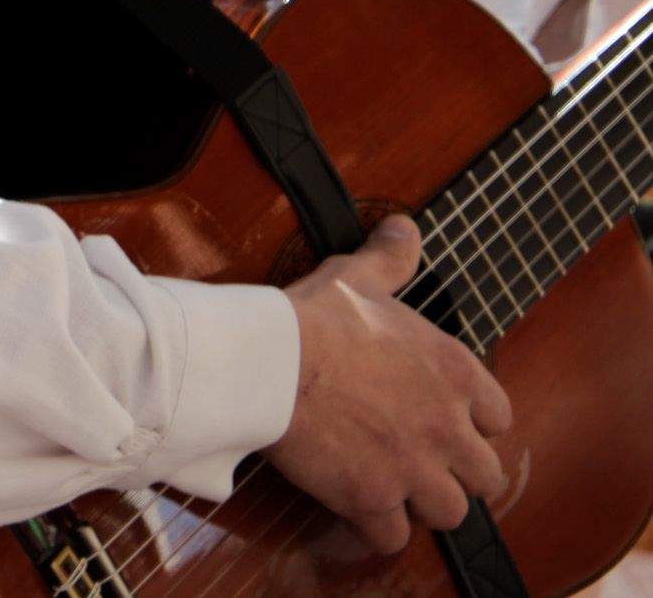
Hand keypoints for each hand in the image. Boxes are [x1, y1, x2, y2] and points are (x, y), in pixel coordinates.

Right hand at [262, 216, 511, 553]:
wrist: (267, 361)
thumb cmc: (313, 317)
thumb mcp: (357, 277)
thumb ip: (392, 258)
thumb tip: (405, 227)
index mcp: (454, 373)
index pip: (498, 417)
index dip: (471, 422)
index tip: (443, 420)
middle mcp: (447, 427)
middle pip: (484, 475)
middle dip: (455, 472)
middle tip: (419, 462)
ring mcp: (413, 468)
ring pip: (449, 512)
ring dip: (422, 505)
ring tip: (392, 491)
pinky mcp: (372, 498)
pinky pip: (391, 537)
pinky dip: (375, 532)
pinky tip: (356, 514)